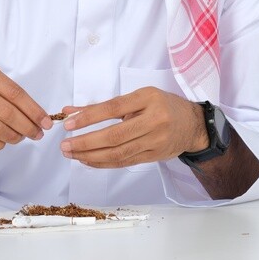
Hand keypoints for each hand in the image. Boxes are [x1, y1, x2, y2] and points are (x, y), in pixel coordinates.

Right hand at [0, 60, 51, 151]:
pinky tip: (4, 141)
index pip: (14, 92)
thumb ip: (6, 89)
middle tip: (38, 134)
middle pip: (7, 112)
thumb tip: (35, 113)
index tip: (45, 121)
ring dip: (14, 136)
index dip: (33, 109)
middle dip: (27, 126)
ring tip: (22, 137)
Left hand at [59, 88, 208, 167]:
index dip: (89, 117)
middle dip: (86, 142)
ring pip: (118, 153)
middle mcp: (153, 120)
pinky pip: (125, 162)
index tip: (69, 123)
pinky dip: (104, 162)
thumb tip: (71, 111)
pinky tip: (89, 160)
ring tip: (72, 154)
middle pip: (114, 135)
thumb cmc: (162, 105)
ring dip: (91, 155)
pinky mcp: (154, 157)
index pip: (113, 108)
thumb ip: (104, 105)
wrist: (192, 124)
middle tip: (65, 145)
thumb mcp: (138, 97)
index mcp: (148, 98)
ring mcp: (155, 141)